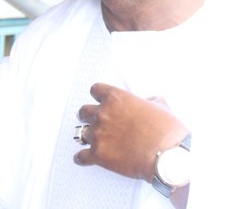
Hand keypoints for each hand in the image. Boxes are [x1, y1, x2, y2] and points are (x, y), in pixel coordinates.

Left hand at [74, 83, 188, 181]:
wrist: (167, 156)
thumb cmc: (165, 132)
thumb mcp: (159, 105)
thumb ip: (147, 101)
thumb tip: (145, 103)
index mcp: (116, 98)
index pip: (96, 90)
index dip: (98, 96)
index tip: (99, 100)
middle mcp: (103, 114)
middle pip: (84, 111)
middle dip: (89, 116)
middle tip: (97, 121)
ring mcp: (98, 134)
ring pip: (81, 133)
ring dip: (88, 136)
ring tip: (95, 140)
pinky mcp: (98, 155)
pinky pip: (81, 156)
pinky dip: (83, 158)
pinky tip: (86, 158)